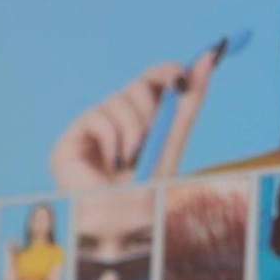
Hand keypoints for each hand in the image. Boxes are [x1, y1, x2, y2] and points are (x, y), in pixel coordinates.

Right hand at [50, 50, 217, 189]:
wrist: (122, 223)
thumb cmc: (147, 193)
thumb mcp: (173, 140)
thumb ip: (188, 102)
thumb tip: (210, 56)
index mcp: (139, 125)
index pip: (149, 82)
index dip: (165, 71)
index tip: (183, 75)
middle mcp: (112, 125)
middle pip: (134, 84)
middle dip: (152, 101)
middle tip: (161, 118)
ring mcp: (89, 133)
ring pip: (116, 99)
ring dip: (134, 127)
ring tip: (133, 158)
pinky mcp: (68, 143)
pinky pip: (96, 117)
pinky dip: (111, 138)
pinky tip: (111, 164)